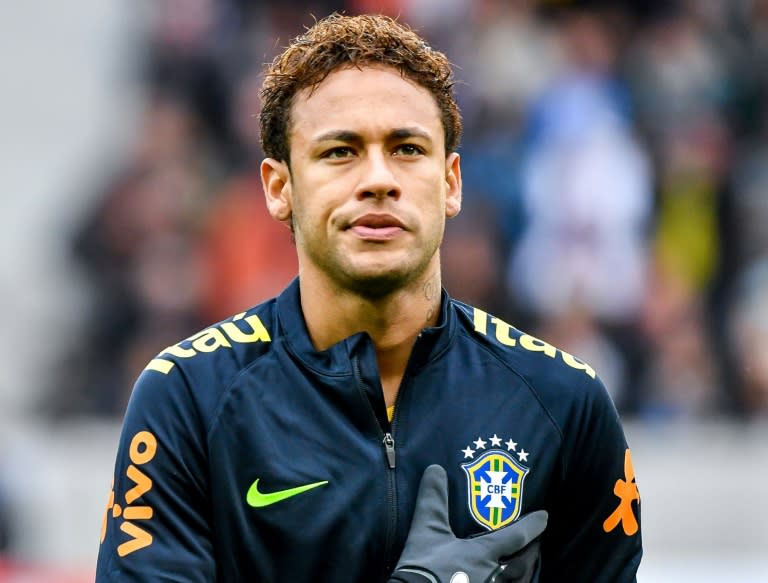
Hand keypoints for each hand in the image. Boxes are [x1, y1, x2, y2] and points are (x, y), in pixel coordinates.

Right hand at [388, 465, 546, 582]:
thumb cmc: (424, 568)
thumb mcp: (426, 532)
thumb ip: (433, 501)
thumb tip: (435, 469)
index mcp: (483, 555)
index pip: (516, 536)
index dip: (532, 525)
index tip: (545, 516)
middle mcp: (494, 576)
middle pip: (523, 566)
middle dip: (531, 554)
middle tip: (535, 546)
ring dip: (520, 575)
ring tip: (519, 568)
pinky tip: (498, 582)